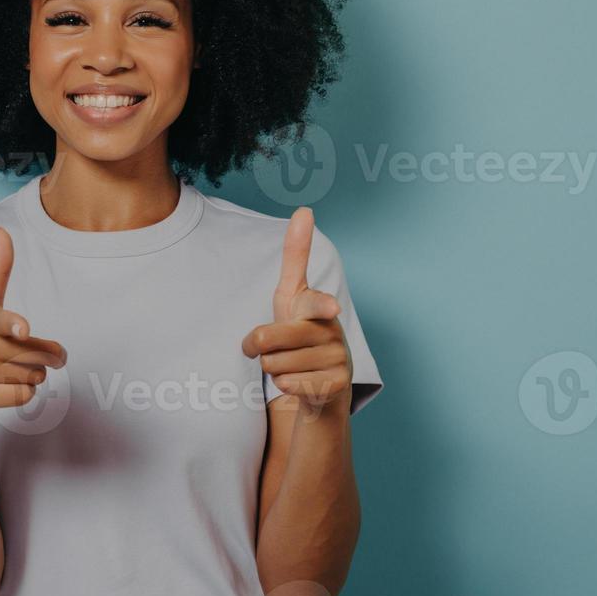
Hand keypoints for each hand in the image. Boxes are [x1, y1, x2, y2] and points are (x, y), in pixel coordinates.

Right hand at [0, 226, 65, 420]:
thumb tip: (1, 230)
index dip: (13, 324)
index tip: (23, 330)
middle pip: (33, 353)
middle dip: (43, 357)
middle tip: (32, 354)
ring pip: (32, 375)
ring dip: (34, 375)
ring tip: (12, 370)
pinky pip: (22, 396)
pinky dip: (25, 392)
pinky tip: (9, 386)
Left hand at [241, 207, 352, 414]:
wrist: (322, 381)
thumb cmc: (300, 329)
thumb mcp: (292, 293)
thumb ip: (297, 255)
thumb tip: (305, 209)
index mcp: (319, 306)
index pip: (316, 303)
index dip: (321, 305)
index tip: (330, 307)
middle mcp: (332, 330)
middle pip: (268, 339)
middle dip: (258, 346)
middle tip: (267, 347)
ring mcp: (338, 359)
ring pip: (274, 365)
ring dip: (273, 367)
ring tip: (291, 363)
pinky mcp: (336, 386)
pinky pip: (287, 385)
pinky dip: (285, 385)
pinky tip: (300, 381)